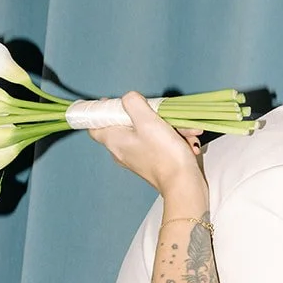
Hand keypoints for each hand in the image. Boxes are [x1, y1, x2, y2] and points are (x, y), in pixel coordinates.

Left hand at [89, 92, 208, 215]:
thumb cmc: (164, 154)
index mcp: (114, 141)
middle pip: (128, 124)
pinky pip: (160, 143)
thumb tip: (129, 98)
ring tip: (186, 132)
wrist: (184, 185)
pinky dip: (174, 139)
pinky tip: (188, 142)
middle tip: (163, 114)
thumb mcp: (147, 121)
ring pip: (149, 132)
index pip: (95, 125)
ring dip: (170, 127)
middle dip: (151, 116)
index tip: (117, 103)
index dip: (103, 111)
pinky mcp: (153, 163)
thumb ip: (134, 103)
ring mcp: (138, 157)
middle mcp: (122, 150)